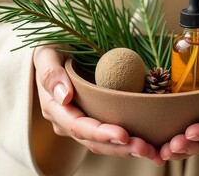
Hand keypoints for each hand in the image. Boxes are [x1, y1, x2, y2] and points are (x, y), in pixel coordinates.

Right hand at [33, 45, 162, 164]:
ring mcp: (82, 121)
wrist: (59, 48)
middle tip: (145, 148)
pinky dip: (130, 140)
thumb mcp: (46, 52)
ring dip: (128, 149)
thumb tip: (64, 96)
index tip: (124, 135)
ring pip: (105, 143)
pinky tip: (150, 142)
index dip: (101, 133)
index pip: (78, 127)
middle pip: (94, 141)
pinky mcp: (96, 117)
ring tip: (152, 151)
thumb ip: (51, 72)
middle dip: (120, 148)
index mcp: (54, 107)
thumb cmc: (53, 47)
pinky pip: (112, 133)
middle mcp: (67, 121)